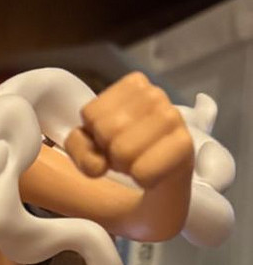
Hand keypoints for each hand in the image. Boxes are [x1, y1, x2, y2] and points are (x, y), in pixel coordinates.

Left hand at [65, 72, 193, 188]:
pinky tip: (154, 172)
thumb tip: (97, 166)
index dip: (95, 136)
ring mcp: (173, 116)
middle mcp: (155, 93)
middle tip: (127, 154)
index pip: (90, 114)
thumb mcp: (90, 146)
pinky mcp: (184, 144)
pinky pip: (143, 172)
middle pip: (106, 130)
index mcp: (132, 85)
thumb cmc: (126, 153)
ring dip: (125, 167)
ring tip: (140, 161)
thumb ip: (78, 148)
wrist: (162, 179)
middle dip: (110, 152)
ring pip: (122, 151)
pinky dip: (141, 179)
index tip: (112, 139)